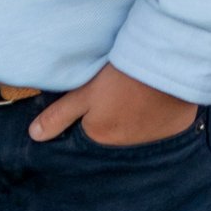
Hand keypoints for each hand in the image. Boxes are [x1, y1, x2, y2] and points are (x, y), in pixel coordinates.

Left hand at [28, 63, 198, 146]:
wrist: (168, 64)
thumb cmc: (121, 78)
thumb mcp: (85, 93)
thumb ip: (59, 115)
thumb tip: (34, 136)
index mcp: (100, 137)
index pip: (87, 135)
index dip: (88, 118)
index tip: (95, 101)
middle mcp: (126, 147)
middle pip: (113, 135)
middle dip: (112, 120)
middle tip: (117, 96)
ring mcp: (153, 140)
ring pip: (137, 133)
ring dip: (135, 121)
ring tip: (136, 96)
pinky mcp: (175, 129)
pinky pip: (162, 128)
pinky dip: (159, 118)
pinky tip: (158, 100)